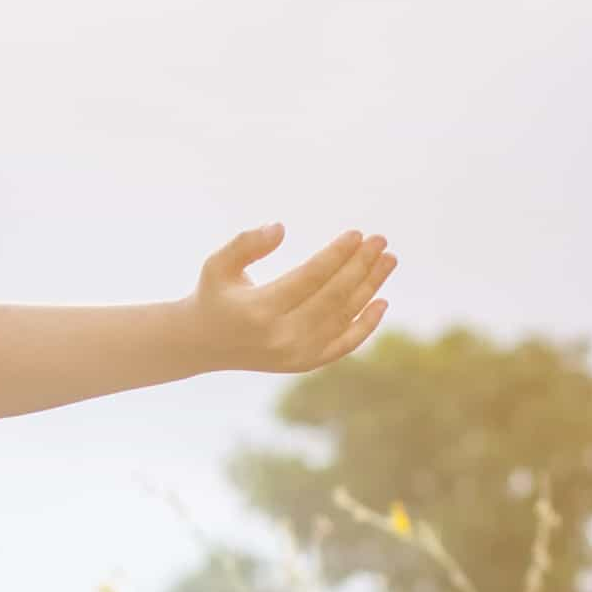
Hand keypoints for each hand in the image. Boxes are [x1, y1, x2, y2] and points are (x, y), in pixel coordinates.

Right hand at [186, 224, 396, 375]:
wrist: (203, 344)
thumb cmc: (214, 294)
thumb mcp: (218, 264)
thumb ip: (246, 242)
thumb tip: (281, 228)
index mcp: (259, 311)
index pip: (309, 278)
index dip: (336, 255)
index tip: (357, 234)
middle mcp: (280, 337)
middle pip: (333, 297)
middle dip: (360, 266)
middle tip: (380, 240)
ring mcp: (295, 355)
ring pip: (343, 317)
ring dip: (370, 287)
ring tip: (388, 259)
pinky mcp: (304, 364)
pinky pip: (343, 345)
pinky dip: (366, 326)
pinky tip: (382, 301)